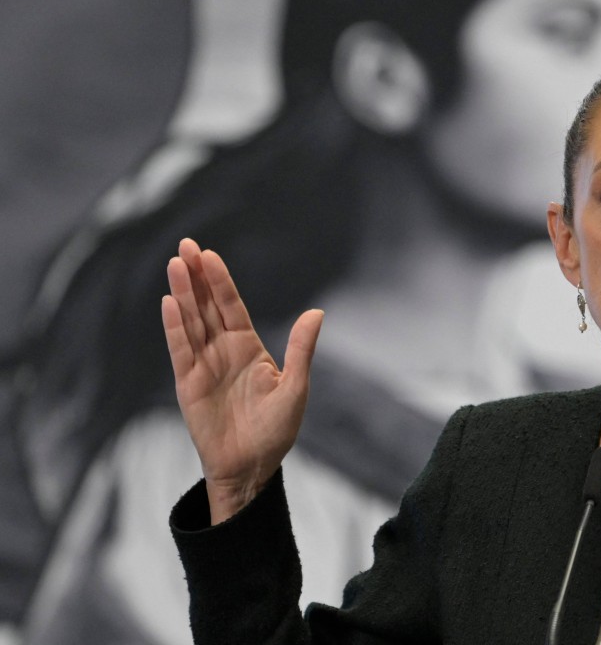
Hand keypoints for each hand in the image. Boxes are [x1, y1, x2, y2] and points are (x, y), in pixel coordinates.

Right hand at [161, 238, 322, 523]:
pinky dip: (175, 328)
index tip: (209, 255)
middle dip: (196, 277)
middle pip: (207, 307)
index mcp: (249, 348)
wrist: (250, 468)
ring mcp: (203, 366)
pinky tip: (170, 303)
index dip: (221, 281)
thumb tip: (317, 312)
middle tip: (185, 245)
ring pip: (191, 322)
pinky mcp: (187, 384)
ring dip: (183, 294)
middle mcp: (223, 351)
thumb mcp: (295, 388)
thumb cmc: (275, 431)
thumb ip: (301, 349)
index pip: (232, 307)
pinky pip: (180, 350)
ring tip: (174, 264)